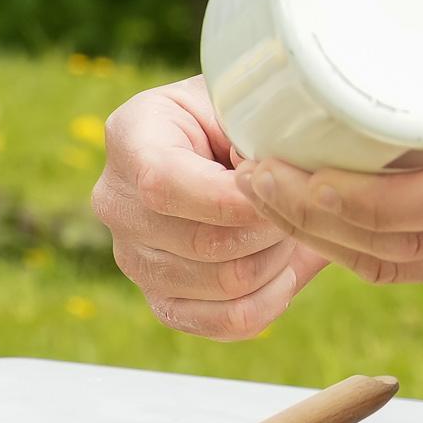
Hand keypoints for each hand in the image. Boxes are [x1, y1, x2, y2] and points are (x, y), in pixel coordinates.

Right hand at [90, 75, 326, 338]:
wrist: (227, 139)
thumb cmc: (241, 111)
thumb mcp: (245, 99)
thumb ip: (256, 132)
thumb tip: (275, 178)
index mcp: (129, 137)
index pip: (165, 185)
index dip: (233, 198)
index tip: (286, 187)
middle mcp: (116, 202)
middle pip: (202, 243)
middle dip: (271, 227)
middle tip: (305, 204)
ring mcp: (132, 256)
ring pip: (221, 285)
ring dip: (276, 261)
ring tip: (296, 229)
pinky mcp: (160, 299)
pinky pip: (219, 323)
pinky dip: (266, 303)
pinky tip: (286, 272)